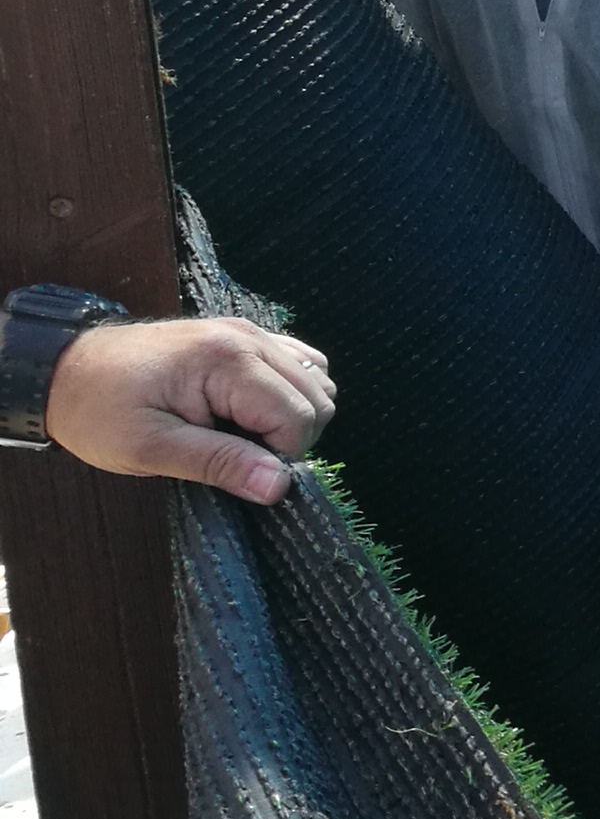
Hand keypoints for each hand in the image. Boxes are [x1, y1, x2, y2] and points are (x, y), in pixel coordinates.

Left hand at [43, 317, 333, 503]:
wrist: (62, 369)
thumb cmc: (98, 411)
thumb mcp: (150, 448)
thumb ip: (218, 463)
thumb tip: (279, 486)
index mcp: (228, 361)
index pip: (298, 418)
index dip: (278, 456)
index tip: (236, 469)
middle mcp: (249, 337)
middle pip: (318, 398)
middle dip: (290, 438)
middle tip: (237, 454)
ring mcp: (249, 331)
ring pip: (318, 379)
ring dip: (294, 414)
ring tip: (242, 433)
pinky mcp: (244, 334)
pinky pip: (301, 361)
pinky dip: (291, 391)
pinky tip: (252, 410)